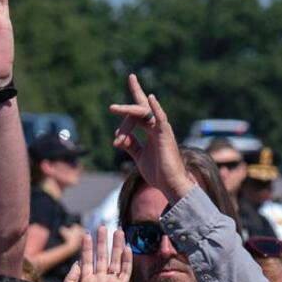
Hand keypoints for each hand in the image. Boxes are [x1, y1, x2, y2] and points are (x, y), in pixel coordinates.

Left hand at [62, 227, 132, 281]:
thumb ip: (72, 275)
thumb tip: (77, 262)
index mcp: (86, 280)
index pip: (87, 259)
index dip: (87, 247)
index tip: (86, 234)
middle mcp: (99, 279)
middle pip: (102, 256)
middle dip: (102, 242)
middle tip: (103, 227)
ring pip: (115, 260)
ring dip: (116, 246)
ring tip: (118, 231)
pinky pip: (125, 270)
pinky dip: (127, 259)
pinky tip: (127, 248)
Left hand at [110, 74, 193, 200]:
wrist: (169, 184)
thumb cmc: (158, 172)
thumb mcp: (139, 156)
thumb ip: (131, 145)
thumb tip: (118, 135)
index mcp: (150, 131)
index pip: (139, 114)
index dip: (127, 110)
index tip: (112, 109)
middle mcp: (156, 128)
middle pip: (139, 111)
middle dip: (125, 108)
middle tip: (111, 108)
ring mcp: (161, 130)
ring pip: (144, 113)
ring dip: (128, 111)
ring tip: (113, 109)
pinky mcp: (165, 135)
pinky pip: (161, 118)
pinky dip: (156, 108)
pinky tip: (150, 97)